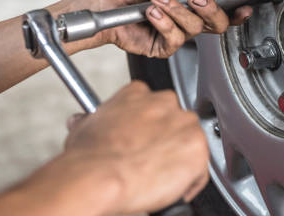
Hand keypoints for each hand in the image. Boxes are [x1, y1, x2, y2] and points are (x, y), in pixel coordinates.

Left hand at [55, 0, 252, 56]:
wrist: (103, 2)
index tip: (242, 6)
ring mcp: (175, 34)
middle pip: (216, 23)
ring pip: (194, 28)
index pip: (221, 10)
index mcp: (190, 1)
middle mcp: (186, 19)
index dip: (235, 11)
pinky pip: (175, 38)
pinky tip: (152, 14)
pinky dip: (163, 23)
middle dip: (210, 9)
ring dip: (176, 10)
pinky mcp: (162, 46)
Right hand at [64, 81, 208, 213]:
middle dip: (167, 141)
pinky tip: (170, 189)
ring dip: (178, 161)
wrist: (100, 176)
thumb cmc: (90, 157)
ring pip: (190, 143)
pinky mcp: (197, 148)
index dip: (149, 127)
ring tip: (158, 177)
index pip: (153, 105)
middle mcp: (165, 103)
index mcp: (138, 93)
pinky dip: (189, 183)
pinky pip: (200, 170)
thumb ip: (94, 121)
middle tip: (151, 161)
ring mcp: (184, 124)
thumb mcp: (84, 128)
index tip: (143, 140)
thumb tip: (83, 122)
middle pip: (176, 122)